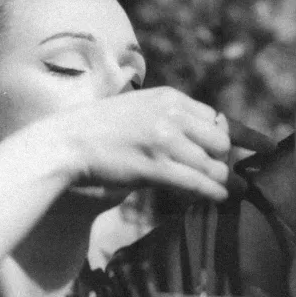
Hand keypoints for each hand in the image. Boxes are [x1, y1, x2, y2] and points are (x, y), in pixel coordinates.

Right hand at [51, 86, 230, 201]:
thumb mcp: (140, 109)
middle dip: (221, 159)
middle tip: (216, 173)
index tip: (216, 154)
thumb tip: (199, 138)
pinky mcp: (154, 166)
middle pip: (219, 141)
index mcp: (168, 98)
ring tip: (227, 191)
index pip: (214, 118)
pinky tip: (220, 198)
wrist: (67, 143)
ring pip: (212, 165)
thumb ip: (168, 117)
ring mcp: (163, 140)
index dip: (217, 139)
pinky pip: (196, 182)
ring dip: (221, 181)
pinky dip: (213, 192)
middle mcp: (171, 115)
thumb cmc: (100, 129)